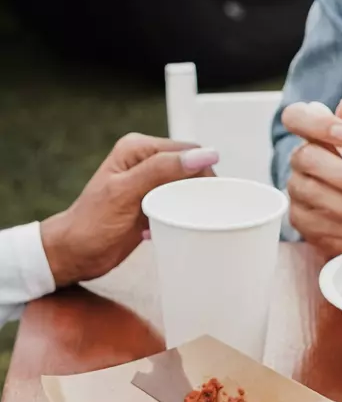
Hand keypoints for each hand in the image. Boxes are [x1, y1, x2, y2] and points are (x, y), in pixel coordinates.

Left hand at [40, 134, 218, 286]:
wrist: (75, 253)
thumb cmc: (91, 224)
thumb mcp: (126, 193)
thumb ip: (162, 169)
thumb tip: (203, 155)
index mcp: (138, 148)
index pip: (188, 152)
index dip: (203, 173)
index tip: (207, 198)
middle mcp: (144, 161)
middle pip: (191, 170)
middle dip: (196, 192)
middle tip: (193, 213)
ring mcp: (149, 182)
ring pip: (188, 189)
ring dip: (187, 206)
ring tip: (174, 221)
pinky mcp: (152, 202)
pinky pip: (180, 205)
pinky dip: (177, 217)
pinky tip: (162, 228)